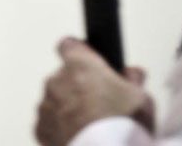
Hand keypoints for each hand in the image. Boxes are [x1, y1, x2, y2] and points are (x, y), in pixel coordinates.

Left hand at [35, 38, 154, 145]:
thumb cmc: (124, 126)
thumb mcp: (141, 98)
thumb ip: (133, 79)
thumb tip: (133, 73)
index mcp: (79, 65)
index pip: (68, 45)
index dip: (79, 52)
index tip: (87, 59)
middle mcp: (56, 81)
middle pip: (64, 77)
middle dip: (78, 87)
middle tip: (99, 106)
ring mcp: (45, 105)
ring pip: (55, 101)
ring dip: (68, 109)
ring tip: (92, 128)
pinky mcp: (40, 128)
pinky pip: (49, 124)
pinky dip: (60, 129)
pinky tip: (81, 139)